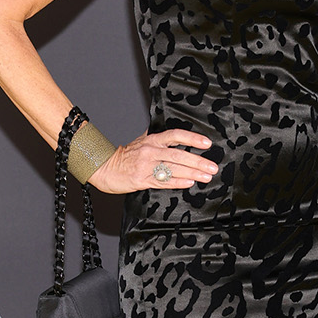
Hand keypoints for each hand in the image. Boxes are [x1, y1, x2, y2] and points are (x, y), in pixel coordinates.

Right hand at [89, 130, 217, 193]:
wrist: (104, 167)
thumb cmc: (125, 155)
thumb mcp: (140, 141)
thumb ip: (155, 136)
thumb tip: (173, 134)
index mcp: (152, 140)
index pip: (175, 135)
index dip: (192, 138)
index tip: (206, 144)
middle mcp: (150, 151)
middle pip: (178, 155)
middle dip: (198, 161)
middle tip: (212, 167)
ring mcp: (146, 166)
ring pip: (173, 169)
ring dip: (192, 173)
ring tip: (206, 177)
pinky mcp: (142, 180)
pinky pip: (163, 181)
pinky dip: (177, 183)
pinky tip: (189, 183)